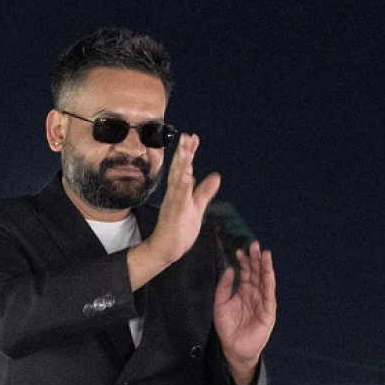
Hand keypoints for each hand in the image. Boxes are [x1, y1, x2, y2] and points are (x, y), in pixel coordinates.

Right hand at [141, 133, 220, 270]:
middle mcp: (175, 194)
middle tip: (188, 136)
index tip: (193, 138)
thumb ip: (205, 191)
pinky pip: (178, 198)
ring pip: (178, 180)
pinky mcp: (174, 214)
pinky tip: (186, 176)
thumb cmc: (180, 228)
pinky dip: (182, 187)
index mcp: (180, 191)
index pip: (185, 168)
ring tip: (186, 150)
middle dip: (183, 153)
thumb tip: (216, 176)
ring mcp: (174, 203)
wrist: (168, 248)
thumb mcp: (198, 206)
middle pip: (179, 169)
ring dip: (182, 165)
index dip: (188, 153)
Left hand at [214, 239, 275, 384]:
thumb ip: (224, 286)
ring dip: (264, 266)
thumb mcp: (220, 303)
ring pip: (264, 280)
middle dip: (255, 259)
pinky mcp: (268, 311)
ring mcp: (263, 301)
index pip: (246, 272)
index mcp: (244, 291)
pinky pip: (269, 293)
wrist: (233, 347)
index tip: (240, 250)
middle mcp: (255, 294)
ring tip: (263, 253)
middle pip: (256, 273)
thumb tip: (230, 268)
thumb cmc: (227, 327)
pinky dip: (269, 281)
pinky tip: (268, 271)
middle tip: (254, 245)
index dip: (244, 261)